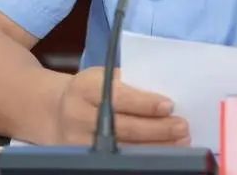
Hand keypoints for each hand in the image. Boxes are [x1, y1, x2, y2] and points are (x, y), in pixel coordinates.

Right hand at [54, 67, 189, 145]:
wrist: (54, 110)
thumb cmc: (91, 89)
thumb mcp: (103, 77)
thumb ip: (129, 83)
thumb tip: (166, 95)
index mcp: (86, 88)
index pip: (120, 98)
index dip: (146, 103)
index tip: (170, 106)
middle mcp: (79, 116)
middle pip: (124, 127)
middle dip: (157, 129)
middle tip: (182, 127)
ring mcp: (80, 142)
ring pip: (124, 148)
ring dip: (156, 146)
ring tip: (180, 141)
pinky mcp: (84, 158)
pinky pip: (118, 159)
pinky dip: (143, 157)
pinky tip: (163, 152)